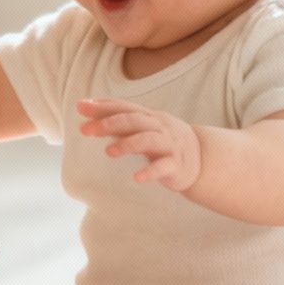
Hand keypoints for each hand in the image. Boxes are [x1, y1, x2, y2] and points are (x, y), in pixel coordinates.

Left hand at [77, 98, 201, 190]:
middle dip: (109, 123)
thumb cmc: (164, 141)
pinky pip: (163, 167)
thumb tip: (86, 111)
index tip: (80, 106)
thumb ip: (117, 122)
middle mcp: (159, 127)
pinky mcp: (176, 165)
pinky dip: (150, 171)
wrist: (202, 159)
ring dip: (127, 144)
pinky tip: (137, 178)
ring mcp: (169, 145)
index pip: (124, 107)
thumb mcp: (142, 129)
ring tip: (109, 152)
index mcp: (149, 117)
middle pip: (133, 120)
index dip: (103, 106)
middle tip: (86, 130)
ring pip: (148, 140)